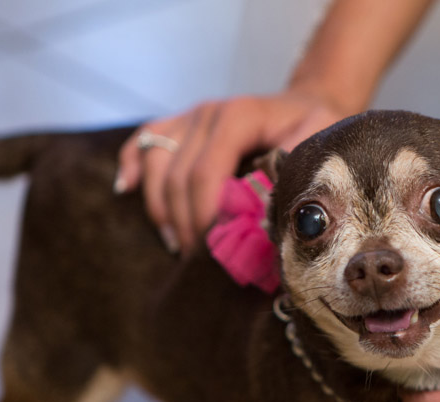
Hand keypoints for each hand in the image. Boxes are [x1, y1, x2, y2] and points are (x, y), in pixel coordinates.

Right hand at [116, 91, 347, 252]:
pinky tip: (125, 190)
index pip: (205, 173)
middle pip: (178, 176)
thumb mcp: (315, 152)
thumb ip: (291, 180)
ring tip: (178, 243)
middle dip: (185, 223)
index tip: (212, 249)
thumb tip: (267, 222)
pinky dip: (130, 165)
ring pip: (155, 163)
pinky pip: (144, 141)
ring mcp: (190, 116)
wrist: (309, 103)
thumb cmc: (315, 130)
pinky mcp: (181, 124)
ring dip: (161, 208)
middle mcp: (207, 113)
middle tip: (199, 259)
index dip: (203, 215)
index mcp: (238, 116)